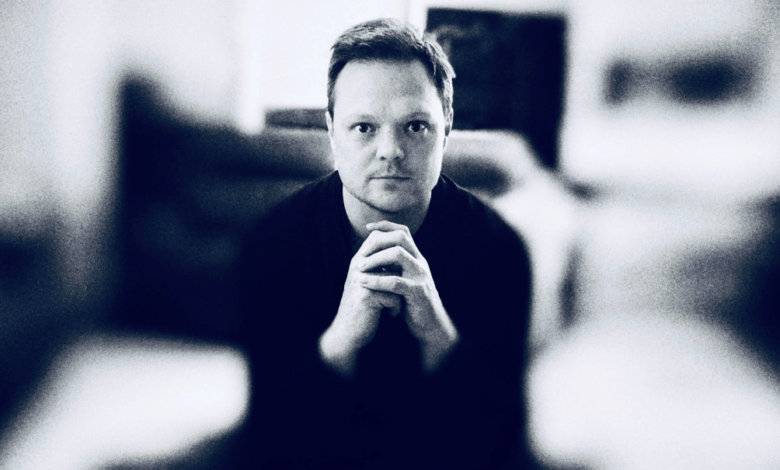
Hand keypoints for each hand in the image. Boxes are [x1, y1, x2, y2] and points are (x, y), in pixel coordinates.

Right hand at [318, 234, 402, 376]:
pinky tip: (389, 315)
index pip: (377, 237)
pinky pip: (395, 296)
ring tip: (392, 305)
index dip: (392, 246)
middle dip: (399, 274)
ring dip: (398, 294)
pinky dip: (396, 308)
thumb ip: (377, 266)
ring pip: (396, 277)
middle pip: (390, 255)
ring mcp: (362, 280)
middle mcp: (358, 266)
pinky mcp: (368, 296)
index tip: (399, 269)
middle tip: (399, 290)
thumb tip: (397, 249)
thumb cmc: (362, 307)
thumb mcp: (367, 282)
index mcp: (358, 260)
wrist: (347, 333)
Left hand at [358, 221, 458, 371]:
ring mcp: (420, 276)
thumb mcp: (404, 280)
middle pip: (400, 237)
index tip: (367, 227)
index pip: (403, 231)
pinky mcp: (418, 292)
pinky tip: (364, 282)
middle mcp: (420, 263)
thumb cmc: (413, 303)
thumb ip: (394, 267)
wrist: (430, 326)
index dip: (385, 225)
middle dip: (378, 241)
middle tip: (360, 252)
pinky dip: (377, 280)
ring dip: (375, 259)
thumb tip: (374, 253)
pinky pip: (395, 281)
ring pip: (398, 255)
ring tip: (359, 267)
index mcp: (416, 258)